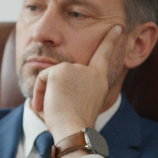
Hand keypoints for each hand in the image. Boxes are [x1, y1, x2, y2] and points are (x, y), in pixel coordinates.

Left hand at [32, 24, 121, 146]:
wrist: (74, 130)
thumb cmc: (75, 125)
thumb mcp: (82, 104)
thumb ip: (78, 88)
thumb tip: (58, 79)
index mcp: (100, 80)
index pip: (105, 55)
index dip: (111, 40)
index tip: (117, 26)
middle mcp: (90, 71)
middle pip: (64, 73)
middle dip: (56, 91)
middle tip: (61, 110)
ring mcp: (75, 68)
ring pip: (52, 77)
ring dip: (47, 94)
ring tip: (56, 110)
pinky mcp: (60, 71)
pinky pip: (42, 78)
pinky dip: (39, 93)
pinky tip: (47, 105)